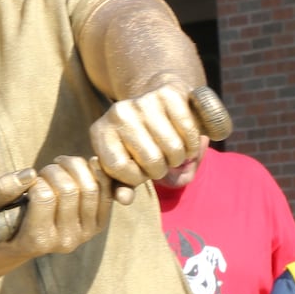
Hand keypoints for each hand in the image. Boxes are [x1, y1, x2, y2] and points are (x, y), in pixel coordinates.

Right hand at [0, 156, 113, 258]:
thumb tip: (30, 174)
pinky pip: (106, 191)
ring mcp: (84, 235)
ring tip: (60, 167)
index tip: (29, 182)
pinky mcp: (98, 226)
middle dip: (55, 170)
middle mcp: (64, 242)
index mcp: (36, 240)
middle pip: (69, 190)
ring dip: (74, 167)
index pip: (44, 196)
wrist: (19, 239)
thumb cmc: (0, 218)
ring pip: (90, 187)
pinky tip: (82, 167)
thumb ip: (2, 189)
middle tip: (45, 171)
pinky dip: (97, 172)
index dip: (36, 180)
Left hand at [88, 83, 202, 186]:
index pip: (118, 168)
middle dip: (162, 169)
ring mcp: (142, 101)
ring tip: (174, 153)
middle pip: (151, 160)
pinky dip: (194, 144)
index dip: (136, 178)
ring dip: (180, 157)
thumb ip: (122, 185)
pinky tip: (187, 142)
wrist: (158, 100)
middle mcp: (117, 113)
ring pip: (173, 147)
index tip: (141, 173)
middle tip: (162, 163)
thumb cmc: (140, 142)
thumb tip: (124, 199)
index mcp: (100, 132)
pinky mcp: (168, 93)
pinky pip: (189, 130)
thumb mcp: (126, 164)